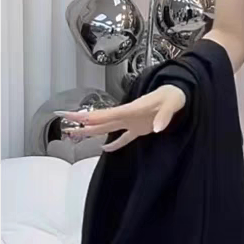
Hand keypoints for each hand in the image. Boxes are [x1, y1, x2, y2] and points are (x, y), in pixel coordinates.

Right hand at [57, 84, 186, 152]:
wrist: (178, 94)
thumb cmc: (174, 96)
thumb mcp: (171, 104)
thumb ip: (164, 116)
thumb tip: (156, 129)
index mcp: (131, 109)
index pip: (106, 114)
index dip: (89, 117)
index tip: (73, 117)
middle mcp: (127, 115)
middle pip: (101, 121)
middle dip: (83, 124)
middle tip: (65, 126)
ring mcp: (132, 122)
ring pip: (108, 128)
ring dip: (92, 132)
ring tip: (75, 135)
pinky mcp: (140, 128)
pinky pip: (124, 138)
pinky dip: (115, 144)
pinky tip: (104, 149)